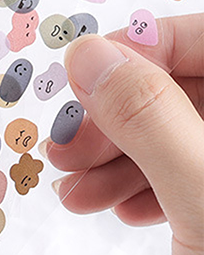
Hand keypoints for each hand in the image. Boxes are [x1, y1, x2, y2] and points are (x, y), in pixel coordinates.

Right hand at [44, 13, 203, 254]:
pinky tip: (112, 207)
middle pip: (187, 90)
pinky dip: (144, 187)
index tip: (82, 72)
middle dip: (117, 116)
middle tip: (65, 146)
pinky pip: (189, 176)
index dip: (142, 46)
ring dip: (118, 157)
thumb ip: (151, 117)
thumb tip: (90, 54)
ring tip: (73, 189)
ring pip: (181, 135)